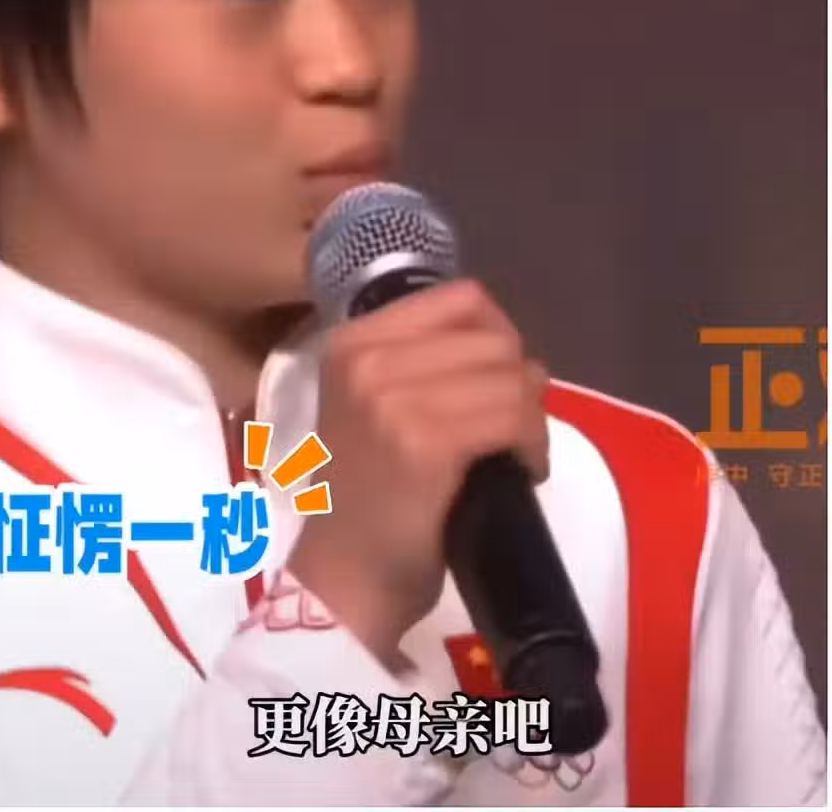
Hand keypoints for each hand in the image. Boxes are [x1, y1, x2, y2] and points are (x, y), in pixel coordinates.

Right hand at [287, 279, 548, 669]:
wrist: (343, 579)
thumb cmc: (365, 499)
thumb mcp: (375, 408)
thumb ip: (426, 366)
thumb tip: (516, 355)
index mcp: (353, 342)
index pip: (460, 298)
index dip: (499, 336)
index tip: (501, 382)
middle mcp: (366, 359)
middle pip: (492, 337)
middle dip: (520, 381)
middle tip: (514, 430)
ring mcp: (392, 397)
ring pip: (510, 376)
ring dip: (531, 417)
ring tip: (519, 453)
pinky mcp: (425, 442)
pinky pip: (513, 417)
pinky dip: (533, 444)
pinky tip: (526, 471)